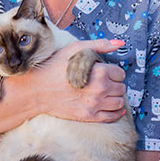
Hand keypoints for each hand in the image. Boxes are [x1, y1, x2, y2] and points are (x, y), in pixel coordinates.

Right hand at [4, 39, 127, 122]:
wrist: (37, 88)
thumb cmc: (54, 66)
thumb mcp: (76, 48)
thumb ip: (100, 45)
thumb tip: (119, 44)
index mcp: (99, 71)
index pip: (120, 73)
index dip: (114, 71)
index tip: (107, 71)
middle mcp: (100, 89)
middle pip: (121, 88)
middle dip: (116, 83)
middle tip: (107, 81)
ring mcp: (95, 104)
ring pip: (120, 102)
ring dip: (116, 97)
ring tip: (108, 93)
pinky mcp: (89, 116)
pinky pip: (112, 116)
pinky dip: (116, 112)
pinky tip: (112, 106)